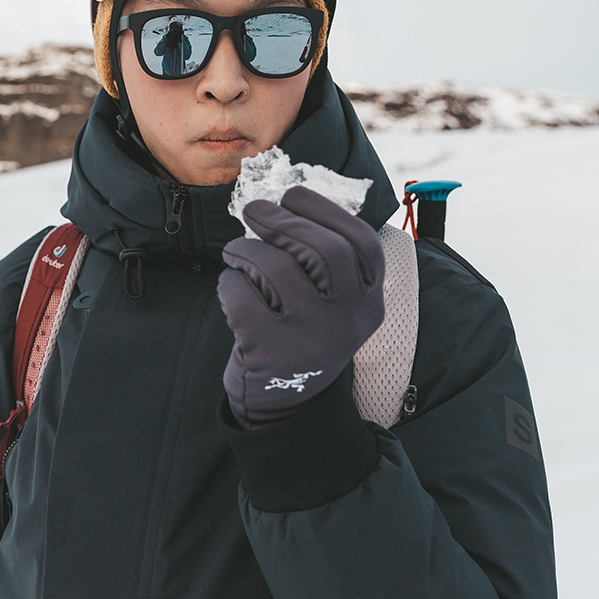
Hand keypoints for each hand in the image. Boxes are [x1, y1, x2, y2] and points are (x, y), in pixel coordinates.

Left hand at [217, 185, 385, 424]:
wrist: (285, 402)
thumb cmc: (302, 333)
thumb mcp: (331, 303)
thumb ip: (324, 260)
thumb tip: (286, 201)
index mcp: (369, 301)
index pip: (361, 242)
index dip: (324, 210)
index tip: (293, 195)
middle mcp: (348, 319)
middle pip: (324, 250)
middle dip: (283, 220)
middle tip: (254, 209)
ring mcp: (310, 337)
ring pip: (276, 268)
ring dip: (246, 249)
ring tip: (236, 252)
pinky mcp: (270, 352)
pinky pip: (241, 297)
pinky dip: (229, 283)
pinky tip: (232, 287)